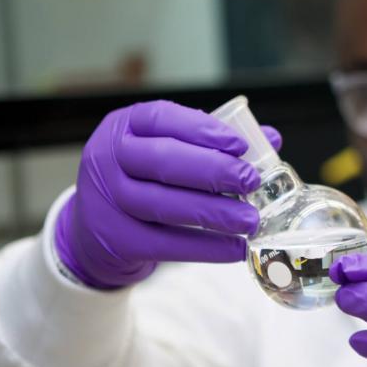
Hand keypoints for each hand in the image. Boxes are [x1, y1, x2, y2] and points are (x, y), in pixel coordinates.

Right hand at [55, 100, 281, 289]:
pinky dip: (205, 248)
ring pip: (165, 205)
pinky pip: (167, 244)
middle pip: (164, 161)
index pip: (162, 118)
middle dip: (214, 171)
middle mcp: (108, 158)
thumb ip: (212, 143)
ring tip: (250, 220)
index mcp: (124, 126)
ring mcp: (107, 200)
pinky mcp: (116, 239)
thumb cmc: (142, 178)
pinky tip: (235, 248)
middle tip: (251, 181)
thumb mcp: (166, 150)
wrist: (94, 228)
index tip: (240, 145)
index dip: (203, 130)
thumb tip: (271, 138)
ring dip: (214, 213)